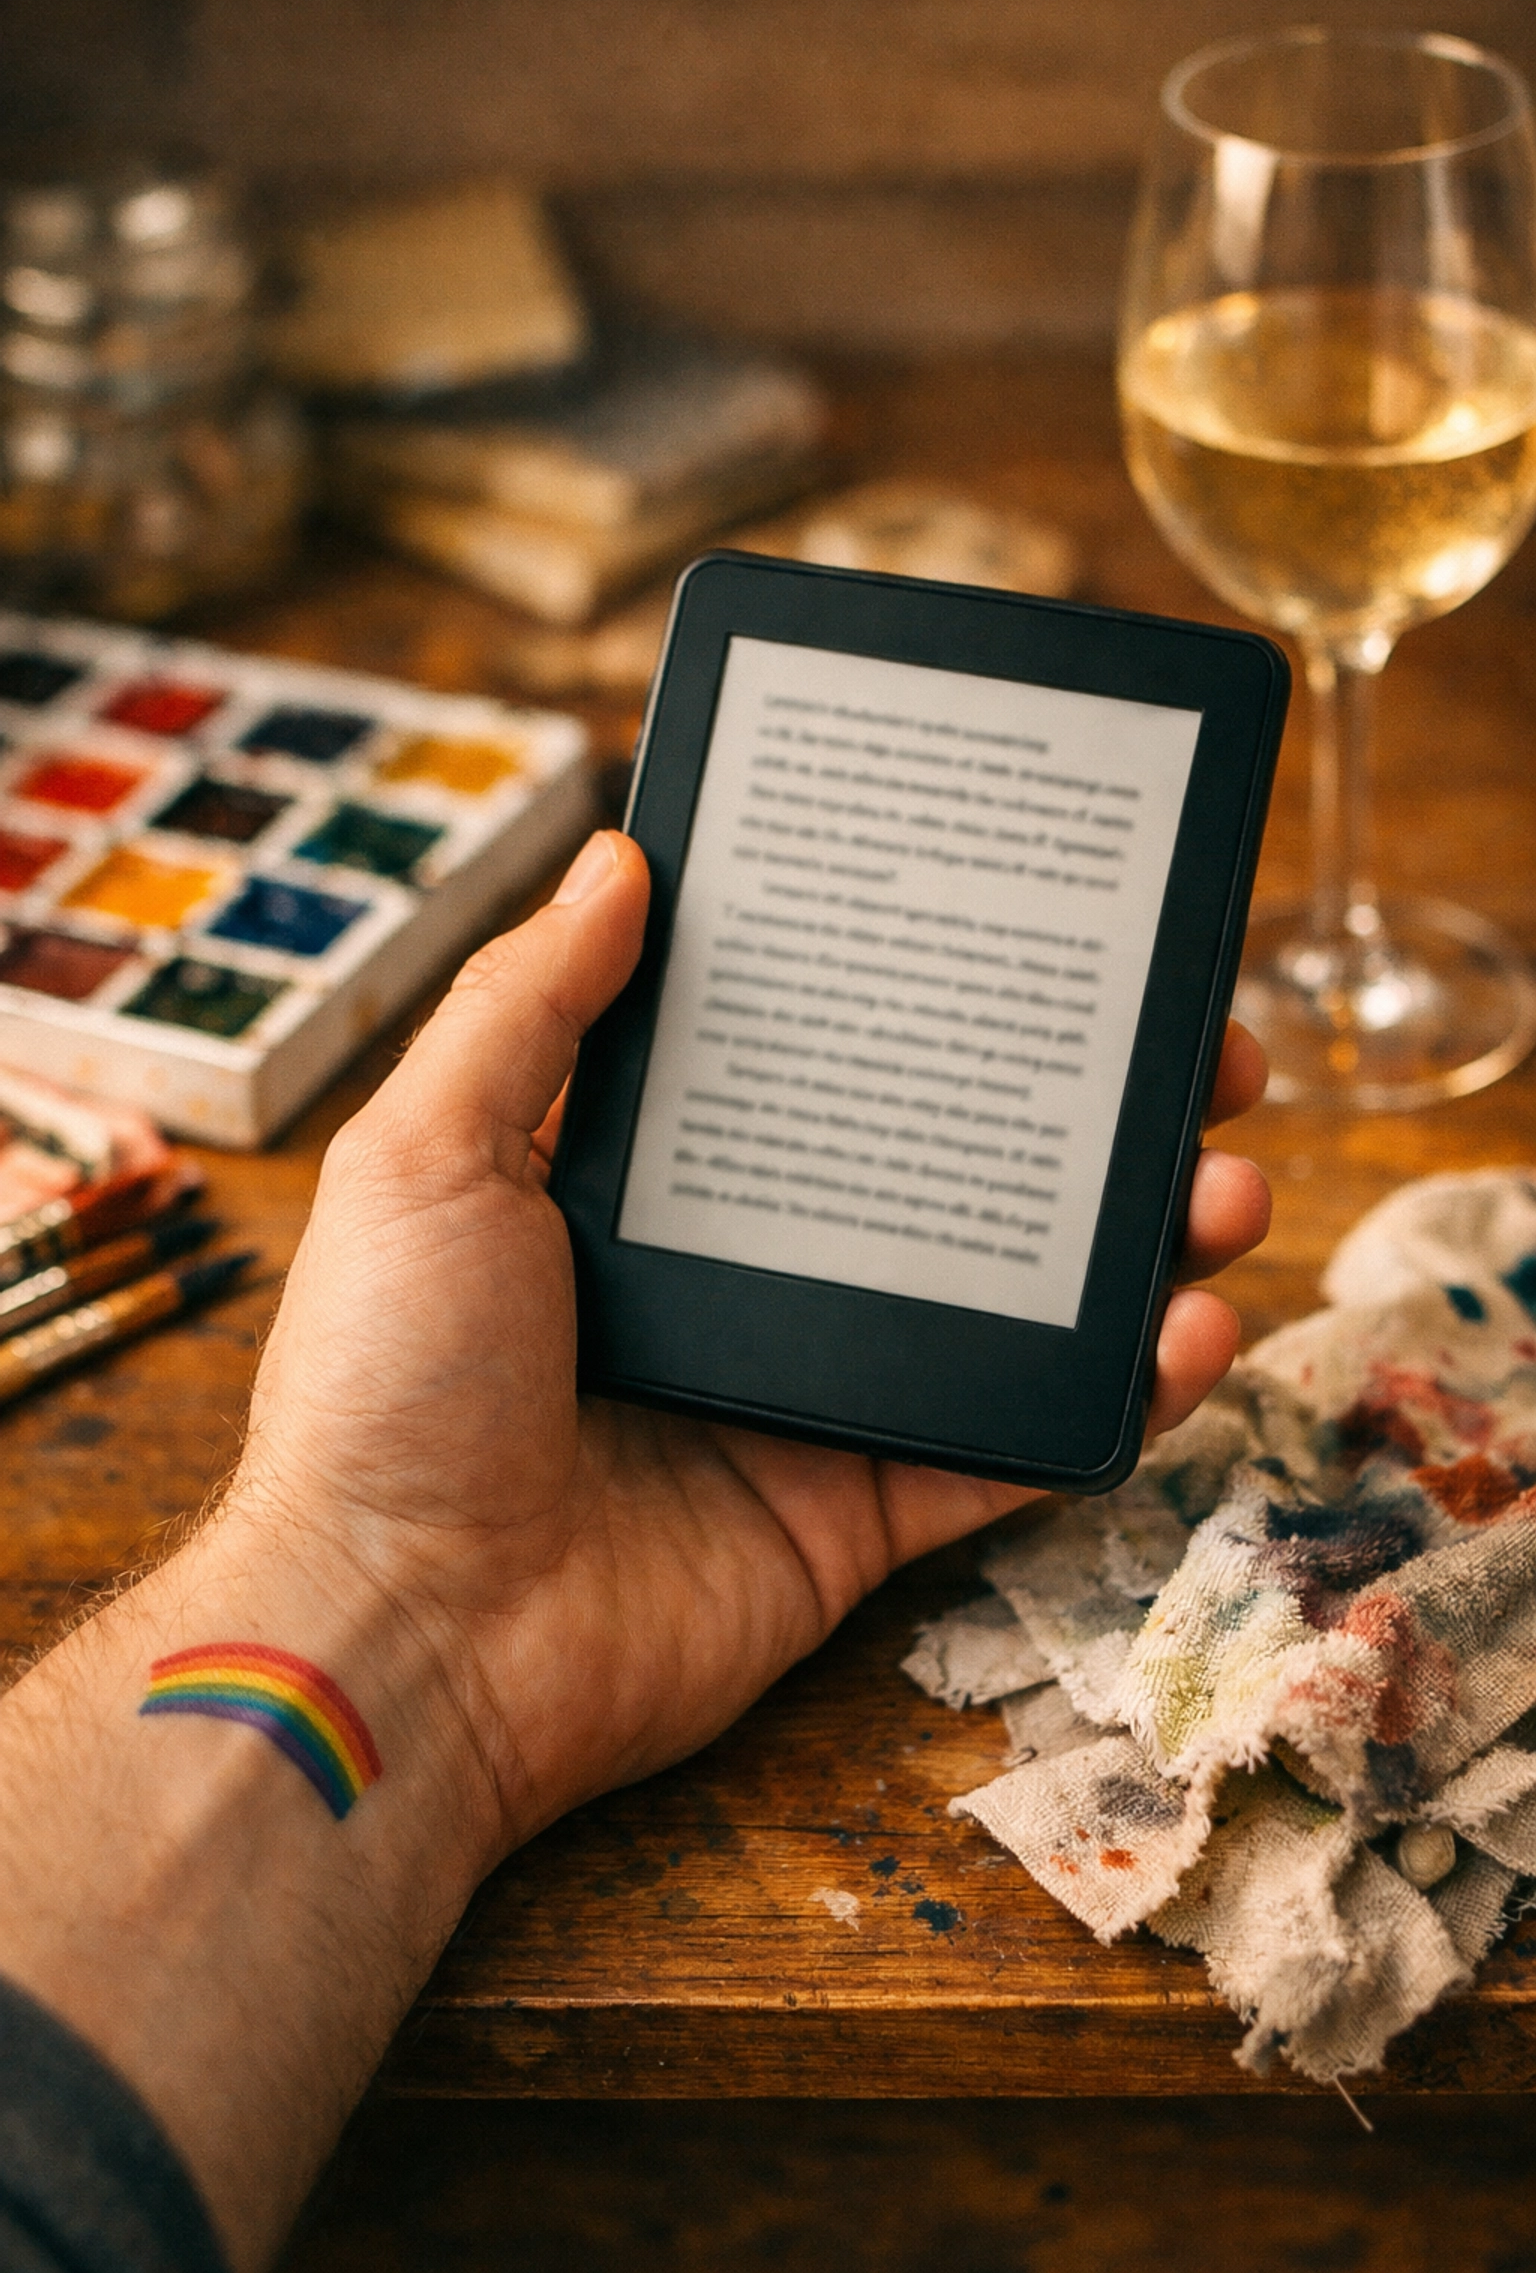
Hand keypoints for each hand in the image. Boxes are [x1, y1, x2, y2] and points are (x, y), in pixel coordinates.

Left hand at [239, 831, 1269, 1866]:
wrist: (398, 1642)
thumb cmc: (384, 1387)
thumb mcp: (427, 1154)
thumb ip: (529, 1006)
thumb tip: (623, 856)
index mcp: (640, 1182)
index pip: (807, 1055)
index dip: (915, 988)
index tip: (1013, 920)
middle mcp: (737, 1275)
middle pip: (938, 1166)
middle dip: (1067, 1107)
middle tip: (1181, 1048)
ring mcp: (807, 1396)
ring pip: (1001, 1300)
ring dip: (1126, 1241)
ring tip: (1221, 1177)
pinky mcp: (853, 1513)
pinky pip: (1007, 1445)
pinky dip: (1113, 1398)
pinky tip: (1192, 1329)